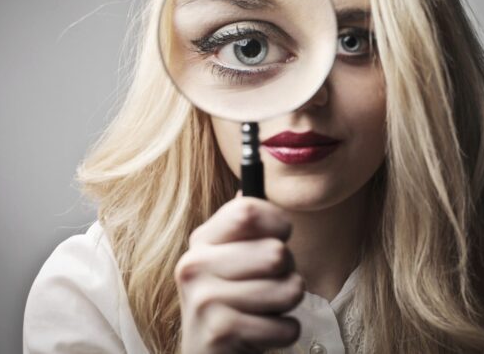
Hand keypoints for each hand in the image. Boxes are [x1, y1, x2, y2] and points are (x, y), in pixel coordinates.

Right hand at [175, 192, 303, 353]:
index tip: (282, 235)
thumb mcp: (233, 256)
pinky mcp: (219, 332)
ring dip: (288, 304)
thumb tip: (269, 151)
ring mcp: (204, 300)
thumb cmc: (233, 300)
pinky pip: (286, 325)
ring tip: (265, 309)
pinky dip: (284, 332)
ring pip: (289, 290)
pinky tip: (261, 333)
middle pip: (276, 252)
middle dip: (288, 272)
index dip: (279, 222)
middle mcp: (194, 264)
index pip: (249, 210)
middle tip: (269, 284)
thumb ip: (248, 217)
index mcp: (202, 240)